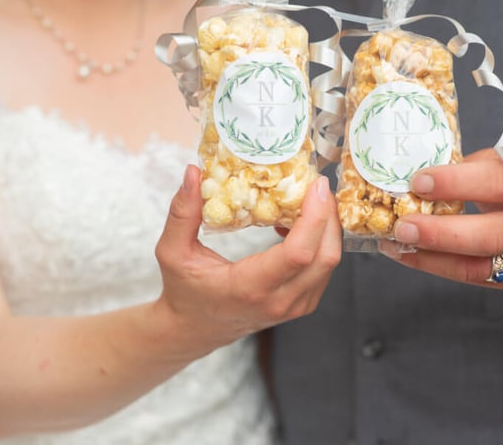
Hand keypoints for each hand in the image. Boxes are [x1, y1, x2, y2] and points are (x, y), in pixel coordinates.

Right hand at [154, 165, 340, 356]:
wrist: (195, 330)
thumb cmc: (183, 290)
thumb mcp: (172, 252)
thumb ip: (182, 212)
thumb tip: (193, 172)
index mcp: (249, 288)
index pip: (299, 254)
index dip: (316, 217)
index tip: (316, 186)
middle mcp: (279, 301)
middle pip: (326, 256)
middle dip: (329, 216)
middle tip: (318, 185)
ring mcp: (295, 306)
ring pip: (330, 263)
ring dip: (327, 227)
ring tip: (308, 201)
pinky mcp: (303, 304)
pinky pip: (323, 269)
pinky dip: (321, 241)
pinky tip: (300, 224)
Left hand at [381, 148, 502, 291]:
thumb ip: (479, 167)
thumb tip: (427, 178)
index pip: (497, 182)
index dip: (455, 182)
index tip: (418, 181)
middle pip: (490, 235)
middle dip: (440, 234)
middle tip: (402, 226)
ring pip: (479, 266)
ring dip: (431, 257)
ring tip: (397, 244)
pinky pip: (477, 278)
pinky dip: (440, 267)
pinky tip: (414, 255)